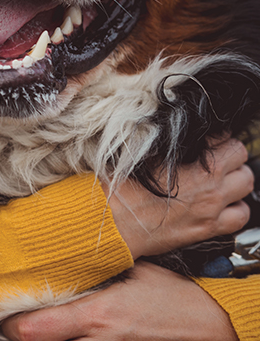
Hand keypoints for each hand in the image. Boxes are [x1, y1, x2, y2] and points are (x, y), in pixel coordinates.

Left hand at [2, 261, 237, 340]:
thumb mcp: (133, 271)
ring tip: (24, 330)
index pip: (39, 328)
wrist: (208, 327)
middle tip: (5, 325)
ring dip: (42, 340)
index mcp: (97, 315)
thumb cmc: (170, 296)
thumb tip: (71, 256)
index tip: (0, 315)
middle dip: (21, 337)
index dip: (13, 326)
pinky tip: (57, 333)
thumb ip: (98, 270)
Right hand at [104, 136, 252, 258]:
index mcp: (196, 162)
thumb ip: (170, 143)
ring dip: (236, 178)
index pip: (224, 137)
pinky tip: (222, 204)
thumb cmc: (122, 185)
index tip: (206, 139)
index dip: (214, 135)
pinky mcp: (208, 228)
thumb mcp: (142, 152)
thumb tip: (180, 134)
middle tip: (215, 155)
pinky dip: (236, 207)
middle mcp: (210, 183)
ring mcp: (212, 207)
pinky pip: (241, 217)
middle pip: (240, 156)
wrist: (115, 220)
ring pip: (246, 184)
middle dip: (230, 153)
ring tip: (221, 177)